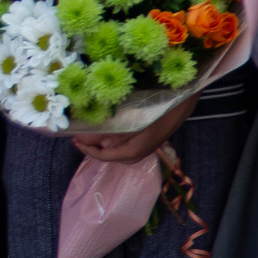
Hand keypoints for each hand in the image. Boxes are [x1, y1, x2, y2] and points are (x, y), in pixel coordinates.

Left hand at [71, 94, 196, 163]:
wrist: (183, 101)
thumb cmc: (156, 109)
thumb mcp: (131, 120)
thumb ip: (113, 134)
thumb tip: (95, 143)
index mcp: (133, 151)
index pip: (104, 156)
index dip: (87, 149)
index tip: (74, 140)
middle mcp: (139, 153)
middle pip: (111, 156)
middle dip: (94, 149)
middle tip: (79, 137)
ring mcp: (146, 148)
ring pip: (120, 152)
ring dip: (104, 146)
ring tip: (90, 135)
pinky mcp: (150, 141)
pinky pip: (128, 146)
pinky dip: (115, 142)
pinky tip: (110, 132)